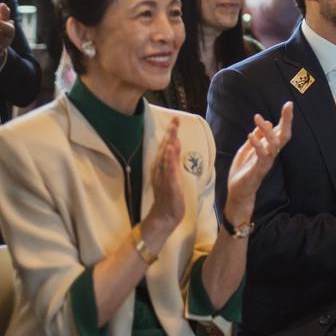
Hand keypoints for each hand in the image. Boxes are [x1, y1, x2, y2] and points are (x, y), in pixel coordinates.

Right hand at [141, 117, 184, 250]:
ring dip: (169, 143)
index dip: (171, 133)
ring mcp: (163, 178)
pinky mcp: (169, 186)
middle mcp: (160, 170)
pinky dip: (169, 160)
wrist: (164, 217)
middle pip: (165, 148)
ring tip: (174, 130)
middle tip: (175, 119)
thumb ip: (172, 161)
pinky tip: (172, 150)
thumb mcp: (172, 176)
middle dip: (170, 133)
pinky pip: (169, 171)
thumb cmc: (168, 196)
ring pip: (166, 157)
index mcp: (161, 167)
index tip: (176, 119)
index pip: (166, 146)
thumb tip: (174, 145)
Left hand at [224, 102, 292, 222]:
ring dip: (267, 130)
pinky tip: (251, 135)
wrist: (238, 193)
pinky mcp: (259, 170)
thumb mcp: (247, 149)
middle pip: (284, 136)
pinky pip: (262, 156)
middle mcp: (271, 154)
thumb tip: (267, 122)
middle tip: (288, 106)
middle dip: (287, 121)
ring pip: (274, 144)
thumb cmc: (243, 171)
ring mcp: (266, 162)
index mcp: (268, 148)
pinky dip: (257, 144)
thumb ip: (257, 137)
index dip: (286, 118)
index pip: (280, 131)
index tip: (289, 104)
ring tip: (258, 117)